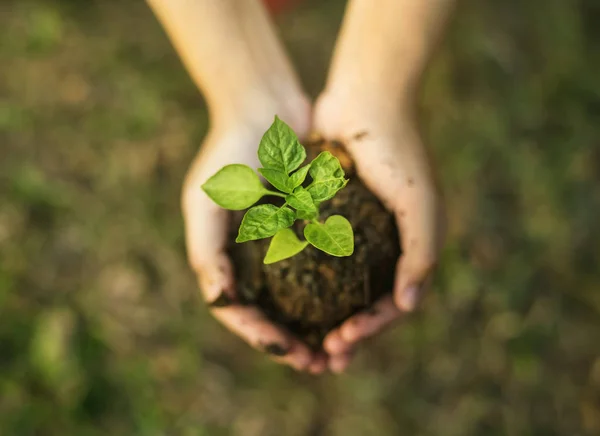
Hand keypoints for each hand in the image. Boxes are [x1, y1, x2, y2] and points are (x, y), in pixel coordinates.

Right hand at [181, 97, 326, 372]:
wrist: (265, 106)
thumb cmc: (229, 152)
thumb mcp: (206, 201)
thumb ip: (207, 252)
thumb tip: (220, 301)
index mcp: (227, 258)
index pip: (241, 312)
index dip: (264, 338)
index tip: (292, 352)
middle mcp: (255, 257)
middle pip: (274, 314)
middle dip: (295, 344)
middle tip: (323, 364)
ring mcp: (284, 244)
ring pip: (302, 299)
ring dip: (319, 327)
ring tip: (342, 347)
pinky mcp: (311, 227)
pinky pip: (326, 267)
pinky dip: (336, 291)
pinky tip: (356, 307)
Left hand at [313, 88, 444, 372]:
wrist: (367, 98)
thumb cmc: (399, 151)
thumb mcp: (421, 206)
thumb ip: (422, 256)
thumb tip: (408, 306)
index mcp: (409, 249)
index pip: (391, 305)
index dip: (369, 330)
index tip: (341, 346)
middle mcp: (383, 246)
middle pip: (364, 304)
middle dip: (346, 335)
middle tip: (322, 360)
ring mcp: (356, 233)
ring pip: (338, 289)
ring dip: (324, 318)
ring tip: (304, 342)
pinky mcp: (329, 217)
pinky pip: (318, 259)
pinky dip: (307, 283)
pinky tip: (288, 301)